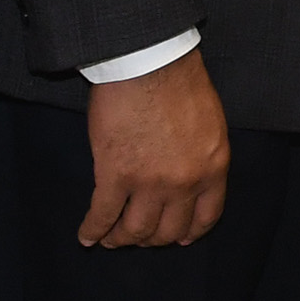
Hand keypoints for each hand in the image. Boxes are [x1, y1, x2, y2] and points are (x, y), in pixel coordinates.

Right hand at [79, 47, 230, 248]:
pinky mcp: (114, 175)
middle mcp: (184, 183)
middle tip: (139, 236)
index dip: (190, 232)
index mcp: (213, 167)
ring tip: (111, 240)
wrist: (150, 60)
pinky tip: (87, 236)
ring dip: (121, 239)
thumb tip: (188, 172)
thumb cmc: (180, 80)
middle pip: (168, 230)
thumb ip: (202, 154)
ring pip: (135, 230)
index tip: (180, 238)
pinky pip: (102, 214)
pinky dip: (93, 230)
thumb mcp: (209, 123)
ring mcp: (149, 183)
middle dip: (152, 239)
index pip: (205, 216)